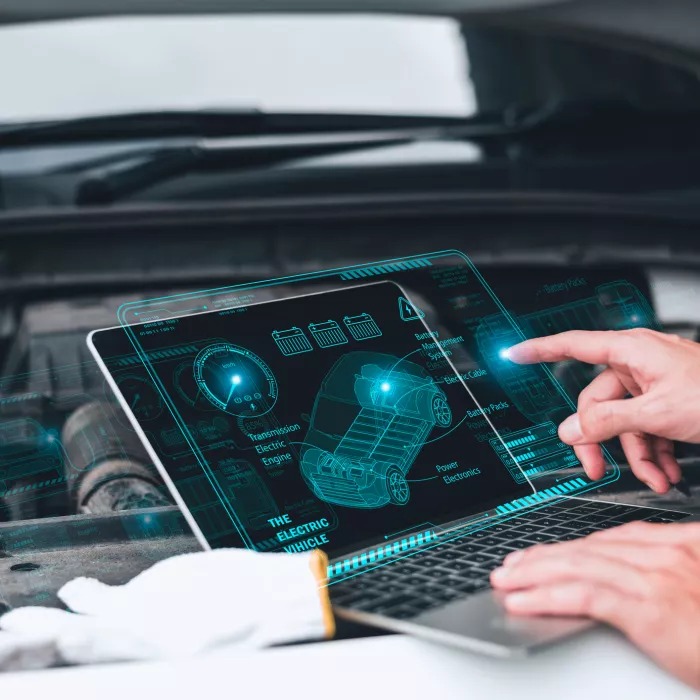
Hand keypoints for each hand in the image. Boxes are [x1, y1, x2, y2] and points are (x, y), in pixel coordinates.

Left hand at [490, 522, 699, 689]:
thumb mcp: (696, 596)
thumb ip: (669, 579)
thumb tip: (632, 583)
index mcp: (683, 545)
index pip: (613, 539)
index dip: (573, 547)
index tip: (544, 554)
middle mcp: (668, 554)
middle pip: (589, 548)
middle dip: (544, 557)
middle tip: (513, 566)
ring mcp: (658, 577)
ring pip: (578, 566)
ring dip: (535, 574)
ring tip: (507, 581)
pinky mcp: (649, 607)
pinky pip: (584, 595)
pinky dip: (547, 596)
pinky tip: (524, 601)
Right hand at [506, 329, 699, 491]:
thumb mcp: (658, 414)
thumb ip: (608, 422)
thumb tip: (570, 430)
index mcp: (631, 352)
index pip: (573, 345)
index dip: (540, 350)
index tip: (514, 354)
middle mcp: (638, 364)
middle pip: (597, 402)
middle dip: (602, 441)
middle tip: (598, 470)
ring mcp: (654, 383)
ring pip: (625, 422)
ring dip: (637, 455)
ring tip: (656, 479)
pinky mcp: (669, 401)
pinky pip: (647, 427)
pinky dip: (656, 452)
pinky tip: (668, 472)